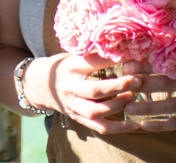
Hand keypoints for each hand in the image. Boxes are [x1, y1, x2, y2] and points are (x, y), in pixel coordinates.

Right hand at [24, 53, 142, 134]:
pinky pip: (99, 127)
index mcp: (69, 67)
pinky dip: (119, 128)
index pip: (90, 63)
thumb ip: (92, 54)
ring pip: (96, 112)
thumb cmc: (62, 65)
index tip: (129, 55)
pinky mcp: (78, 118)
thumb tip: (123, 48)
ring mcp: (73, 106)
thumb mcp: (71, 55)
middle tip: (137, 80)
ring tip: (133, 96)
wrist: (38, 84)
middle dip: (118, 86)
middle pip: (94, 90)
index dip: (110, 60)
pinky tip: (135, 123)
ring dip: (118, 105)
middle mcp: (69, 88)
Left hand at [123, 56, 175, 131]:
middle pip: (170, 84)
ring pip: (174, 106)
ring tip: (129, 108)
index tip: (126, 65)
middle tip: (123, 86)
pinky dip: (163, 125)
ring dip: (149, 109)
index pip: (169, 63)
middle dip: (144, 85)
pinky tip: (145, 125)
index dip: (146, 65)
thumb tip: (144, 43)